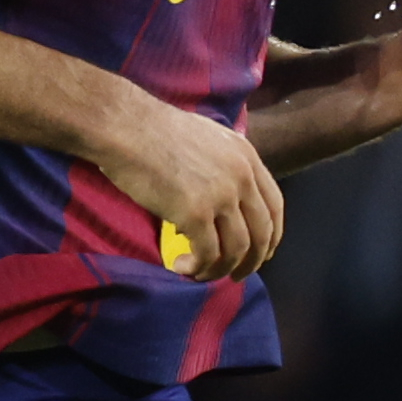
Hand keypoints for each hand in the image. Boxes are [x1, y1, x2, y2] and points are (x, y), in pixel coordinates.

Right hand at [91, 92, 283, 281]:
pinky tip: (181, 266)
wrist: (126, 126)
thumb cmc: (156, 130)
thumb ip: (226, 162)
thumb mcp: (209, 136)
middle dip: (252, 261)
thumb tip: (224, 196)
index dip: (271, 235)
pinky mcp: (194, 213)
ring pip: (236, 249)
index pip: (275, 206)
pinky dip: (198, 268)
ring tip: (201, 273)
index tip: (262, 253)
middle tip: (236, 274)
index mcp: (247, 157)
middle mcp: (241, 177)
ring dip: (221, 269)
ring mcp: (220, 195)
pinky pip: (207, 254)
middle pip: (262, 233)